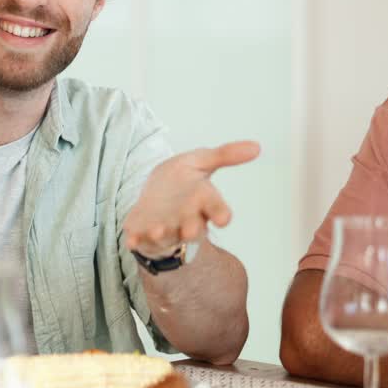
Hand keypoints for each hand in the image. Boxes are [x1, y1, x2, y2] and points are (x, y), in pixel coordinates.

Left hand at [124, 141, 260, 258]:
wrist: (155, 196)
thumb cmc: (181, 181)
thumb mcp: (200, 162)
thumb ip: (225, 155)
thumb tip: (257, 146)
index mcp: (202, 201)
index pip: (215, 207)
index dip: (220, 213)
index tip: (224, 218)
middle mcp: (186, 219)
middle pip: (192, 227)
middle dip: (191, 229)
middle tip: (190, 230)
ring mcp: (164, 228)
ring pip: (166, 236)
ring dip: (162, 235)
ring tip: (157, 231)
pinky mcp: (143, 234)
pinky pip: (139, 240)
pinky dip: (135, 241)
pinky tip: (130, 239)